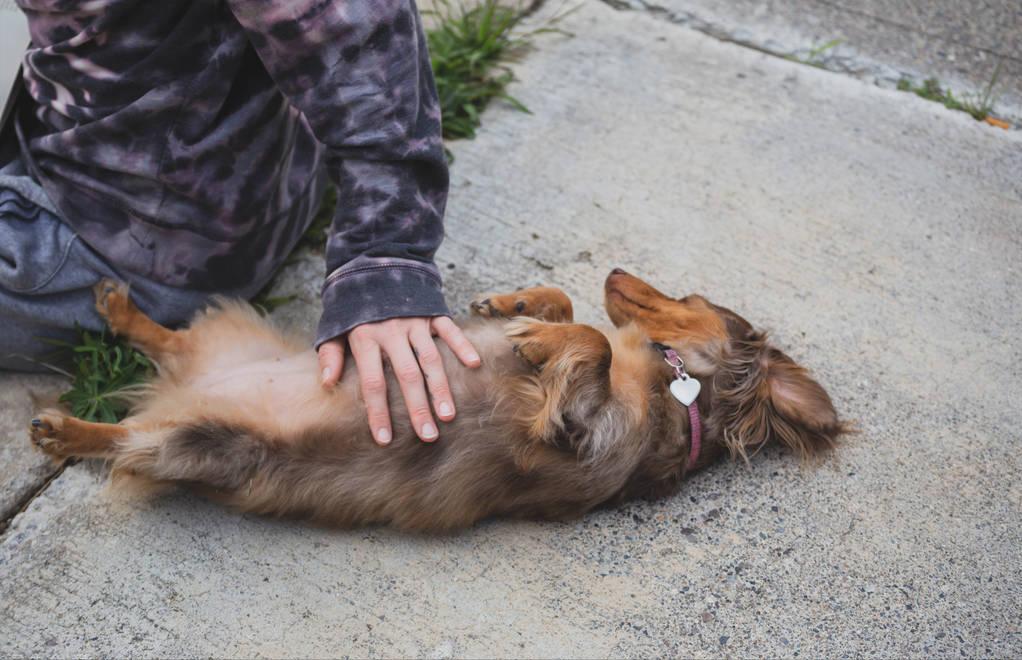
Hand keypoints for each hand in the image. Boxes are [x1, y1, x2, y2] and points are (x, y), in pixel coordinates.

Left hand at [317, 317, 480, 444]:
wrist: (374, 261)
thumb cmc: (353, 303)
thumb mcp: (334, 325)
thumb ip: (331, 353)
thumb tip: (326, 383)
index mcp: (365, 338)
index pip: (373, 383)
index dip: (378, 412)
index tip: (384, 438)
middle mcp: (391, 332)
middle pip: (407, 376)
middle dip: (417, 409)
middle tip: (427, 437)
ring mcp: (415, 322)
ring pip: (430, 360)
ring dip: (440, 389)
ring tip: (448, 416)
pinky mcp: (432, 311)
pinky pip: (449, 331)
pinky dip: (462, 346)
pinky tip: (473, 365)